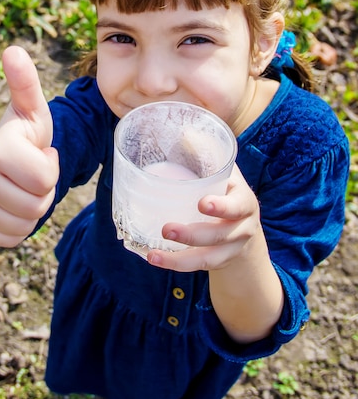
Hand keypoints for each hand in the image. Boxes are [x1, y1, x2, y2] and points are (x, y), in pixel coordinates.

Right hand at [0, 46, 58, 246]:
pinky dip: (21, 225)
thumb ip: (25, 83)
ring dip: (34, 207)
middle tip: (32, 173)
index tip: (39, 154)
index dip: (50, 167)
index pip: (45, 178)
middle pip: (39, 204)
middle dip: (44, 189)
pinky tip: (13, 204)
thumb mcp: (29, 111)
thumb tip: (13, 49)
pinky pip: (14, 237)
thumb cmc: (18, 137)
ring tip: (23, 186)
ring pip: (28, 223)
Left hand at [147, 164, 261, 271]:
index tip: (202, 203)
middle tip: (167, 230)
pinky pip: (198, 267)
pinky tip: (154, 259)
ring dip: (180, 258)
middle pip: (220, 235)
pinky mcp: (218, 262)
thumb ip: (207, 154)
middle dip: (193, 235)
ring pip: (209, 258)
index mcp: (244, 200)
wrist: (245, 230)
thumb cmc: (226, 191)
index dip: (223, 206)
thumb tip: (183, 131)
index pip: (238, 205)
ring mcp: (231, 248)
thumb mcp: (224, 173)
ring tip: (154, 255)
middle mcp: (242, 227)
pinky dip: (176, 264)